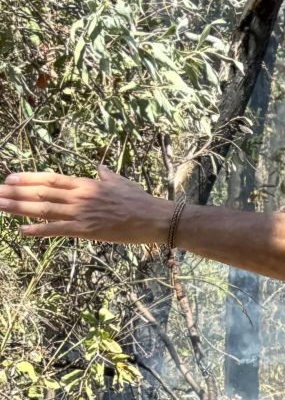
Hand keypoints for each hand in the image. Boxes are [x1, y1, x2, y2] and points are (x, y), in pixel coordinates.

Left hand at [0, 166, 172, 244]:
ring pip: (43, 209)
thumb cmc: (141, 200)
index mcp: (86, 184)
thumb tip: (100, 168)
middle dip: (14, 193)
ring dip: (18, 208)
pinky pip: (57, 230)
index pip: (50, 179)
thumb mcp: (122, 183)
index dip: (28, 178)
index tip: (9, 178)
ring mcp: (81, 213)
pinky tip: (22, 231)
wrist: (155, 218)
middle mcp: (79, 196)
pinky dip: (38, 230)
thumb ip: (107, 176)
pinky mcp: (87, 230)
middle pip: (40, 192)